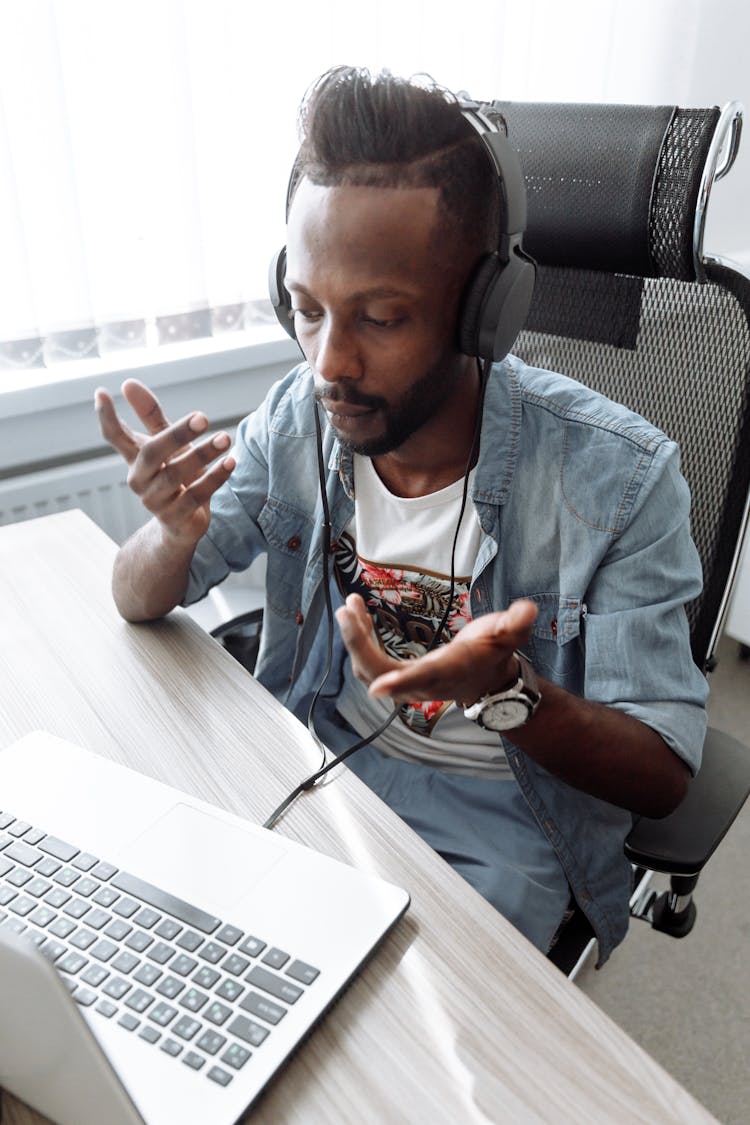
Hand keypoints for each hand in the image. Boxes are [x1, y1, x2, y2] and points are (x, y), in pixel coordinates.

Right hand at [95, 379, 234, 546]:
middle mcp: (140, 480)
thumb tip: (128, 384)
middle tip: (203, 417)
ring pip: (177, 474)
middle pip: (152, 453)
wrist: (183, 525)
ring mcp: (156, 501)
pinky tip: (230, 462)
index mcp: (135, 459)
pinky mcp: (176, 517)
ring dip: (203, 454)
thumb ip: (151, 416)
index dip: (106, 417)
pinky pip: (196, 495)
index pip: (115, 437)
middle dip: (177, 434)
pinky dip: (215, 478)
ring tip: (226, 438)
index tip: (101, 392)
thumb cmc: (175, 476)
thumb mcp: (166, 446)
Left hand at [335, 593, 537, 705]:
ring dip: (355, 640)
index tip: (378, 688)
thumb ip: (515, 623)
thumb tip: (527, 609)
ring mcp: (406, 683)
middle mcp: (423, 683)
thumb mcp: (508, 635)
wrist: (486, 677)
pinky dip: (359, 640)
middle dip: (360, 645)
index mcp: (449, 671)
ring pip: (370, 669)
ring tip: (348, 607)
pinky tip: (356, 615)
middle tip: (346, 610)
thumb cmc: (493, 651)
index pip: (423, 678)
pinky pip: (369, 663)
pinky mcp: (396, 676)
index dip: (401, 683)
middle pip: (382, 673)